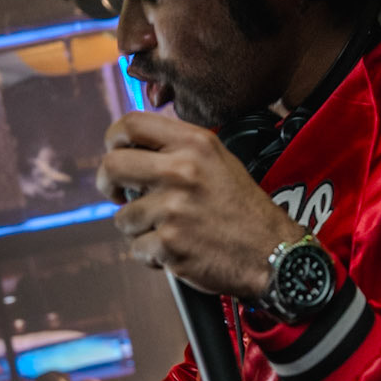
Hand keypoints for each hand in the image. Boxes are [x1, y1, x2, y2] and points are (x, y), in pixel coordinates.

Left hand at [98, 111, 296, 299]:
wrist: (272, 252)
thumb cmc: (242, 208)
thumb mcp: (218, 159)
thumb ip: (177, 148)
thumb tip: (129, 148)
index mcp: (194, 143)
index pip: (131, 124)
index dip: (114, 139)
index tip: (116, 154)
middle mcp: (182, 170)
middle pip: (112, 165)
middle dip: (108, 184)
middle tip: (119, 194)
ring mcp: (173, 208)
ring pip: (123, 217)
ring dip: (140, 228)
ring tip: (170, 230)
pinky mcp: (169, 243)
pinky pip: (137, 249)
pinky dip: (153, 256)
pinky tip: (178, 250)